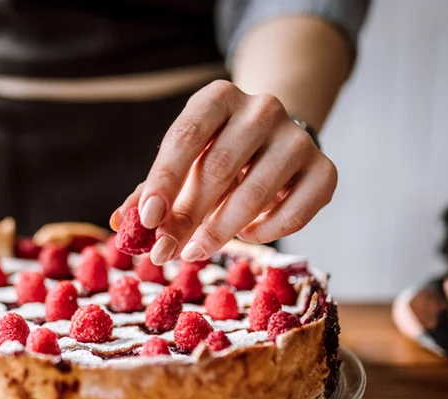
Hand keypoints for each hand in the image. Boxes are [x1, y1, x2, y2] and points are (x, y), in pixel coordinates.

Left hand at [111, 80, 336, 264]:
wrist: (275, 141)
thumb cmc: (215, 156)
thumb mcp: (182, 165)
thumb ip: (152, 192)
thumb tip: (122, 223)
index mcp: (219, 98)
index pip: (186, 137)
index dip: (164, 180)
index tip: (147, 220)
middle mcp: (262, 108)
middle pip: (219, 167)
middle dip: (188, 217)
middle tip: (165, 253)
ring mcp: (297, 138)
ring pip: (256, 193)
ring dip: (222, 231)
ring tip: (197, 250)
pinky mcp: (325, 170)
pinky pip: (295, 212)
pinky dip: (265, 232)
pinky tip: (247, 235)